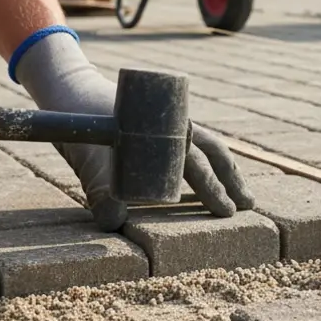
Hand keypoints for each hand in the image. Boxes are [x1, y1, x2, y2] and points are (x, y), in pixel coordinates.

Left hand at [14, 30, 253, 230]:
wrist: (72, 96)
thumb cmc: (83, 129)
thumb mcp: (89, 161)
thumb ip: (100, 191)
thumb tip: (116, 223)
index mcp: (164, 133)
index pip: (196, 165)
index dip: (213, 189)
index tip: (228, 211)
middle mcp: (175, 127)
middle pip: (213, 155)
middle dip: (231, 182)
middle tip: (247, 205)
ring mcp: (173, 126)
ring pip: (209, 146)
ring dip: (226, 170)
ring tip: (241, 192)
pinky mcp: (166, 129)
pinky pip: (196, 143)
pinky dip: (210, 160)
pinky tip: (214, 174)